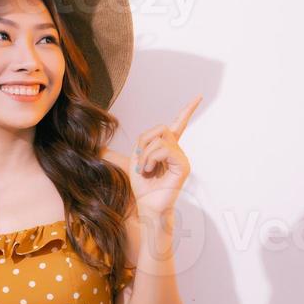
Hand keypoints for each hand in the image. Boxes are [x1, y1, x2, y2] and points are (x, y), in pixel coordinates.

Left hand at [129, 95, 201, 215]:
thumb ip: (124, 151)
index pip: (179, 124)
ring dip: (145, 154)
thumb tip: (103, 148)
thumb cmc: (142, 188)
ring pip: (160, 139)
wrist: (146, 206)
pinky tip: (149, 171)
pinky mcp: (182, 166)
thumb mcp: (129, 163)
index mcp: (167, 148)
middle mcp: (177, 151)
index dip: (188, 110)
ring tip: (144, 170)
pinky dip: (151, 159)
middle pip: (160, 129)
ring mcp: (181, 158)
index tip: (200, 96)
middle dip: (143, 142)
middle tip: (139, 161)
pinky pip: (164, 150)